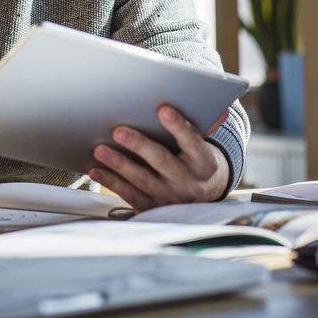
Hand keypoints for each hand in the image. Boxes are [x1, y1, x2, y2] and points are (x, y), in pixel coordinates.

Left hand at [88, 106, 229, 210]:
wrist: (197, 191)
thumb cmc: (194, 157)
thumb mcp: (202, 142)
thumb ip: (206, 125)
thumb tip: (220, 111)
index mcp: (205, 163)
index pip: (192, 142)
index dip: (178, 126)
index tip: (163, 109)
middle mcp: (190, 183)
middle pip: (163, 161)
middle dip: (140, 145)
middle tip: (118, 130)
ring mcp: (170, 198)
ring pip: (142, 179)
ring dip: (119, 163)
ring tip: (100, 149)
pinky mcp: (153, 207)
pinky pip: (129, 194)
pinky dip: (111, 181)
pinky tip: (97, 169)